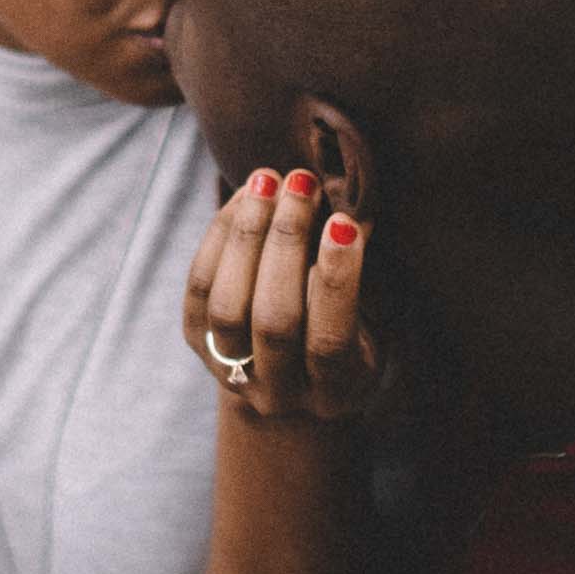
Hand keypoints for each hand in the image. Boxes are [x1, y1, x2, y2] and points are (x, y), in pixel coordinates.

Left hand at [185, 166, 385, 423]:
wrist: (293, 384)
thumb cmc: (354, 339)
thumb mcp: (376, 325)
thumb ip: (366, 282)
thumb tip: (355, 216)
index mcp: (335, 392)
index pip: (330, 341)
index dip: (336, 281)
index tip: (343, 222)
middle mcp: (278, 392)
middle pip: (273, 319)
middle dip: (286, 243)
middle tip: (302, 183)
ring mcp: (231, 371)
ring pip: (227, 305)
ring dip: (247, 234)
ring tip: (268, 181)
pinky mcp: (197, 344)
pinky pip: (198, 288)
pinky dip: (219, 236)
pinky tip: (244, 197)